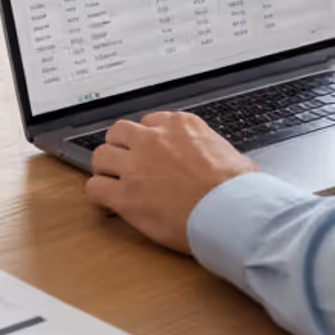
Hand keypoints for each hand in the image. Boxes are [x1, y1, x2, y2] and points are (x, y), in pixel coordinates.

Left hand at [84, 112, 257, 252]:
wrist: (232, 212)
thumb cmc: (239, 189)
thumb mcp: (232, 154)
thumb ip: (212, 151)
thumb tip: (219, 162)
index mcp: (181, 126)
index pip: (150, 122)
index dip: (148, 141)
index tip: (150, 154)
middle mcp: (154, 140)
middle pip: (118, 133)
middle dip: (120, 149)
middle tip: (127, 167)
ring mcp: (136, 166)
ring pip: (100, 156)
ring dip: (106, 170)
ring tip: (115, 186)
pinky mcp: (125, 196)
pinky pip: (95, 188)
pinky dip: (99, 197)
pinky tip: (109, 207)